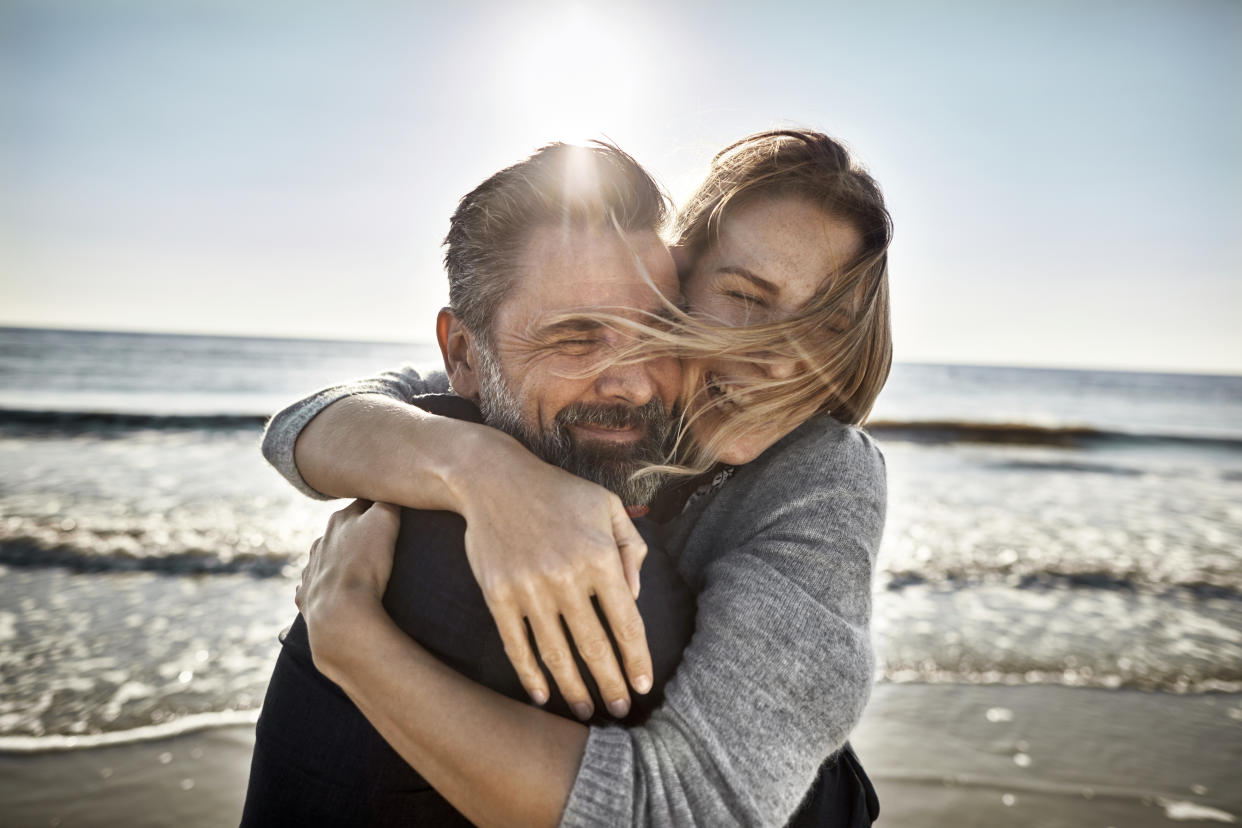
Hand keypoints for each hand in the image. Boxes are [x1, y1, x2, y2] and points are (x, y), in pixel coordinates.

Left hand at [295, 499, 400, 683]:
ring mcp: (311, 569)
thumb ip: (387, 501)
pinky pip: (313, 586)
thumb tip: (389, 492)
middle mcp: (321, 541)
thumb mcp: (384, 520)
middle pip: (342, 530)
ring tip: (358, 569)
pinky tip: (334, 592)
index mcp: (340, 521)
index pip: (363, 504)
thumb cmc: (365, 563)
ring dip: (338, 558)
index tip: (392, 510)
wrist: (340, 611)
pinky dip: (323, 586)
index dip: (378, 505)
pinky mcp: (306, 596)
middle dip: (357, 532)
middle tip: (379, 541)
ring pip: (325, 556)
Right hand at [457, 446, 653, 720]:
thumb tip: (635, 597)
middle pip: (595, 647)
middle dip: (611, 685)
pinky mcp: (498, 596)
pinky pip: (517, 645)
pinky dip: (530, 675)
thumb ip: (631, 548)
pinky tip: (542, 695)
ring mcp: (529, 589)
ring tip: (585, 711)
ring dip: (574, 689)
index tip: (644, 686)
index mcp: (600, 557)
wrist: (492, 479)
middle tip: (620, 710)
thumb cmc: (558, 492)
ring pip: (557, 654)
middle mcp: (567, 578)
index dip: (637, 660)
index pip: (626, 623)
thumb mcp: (608, 506)